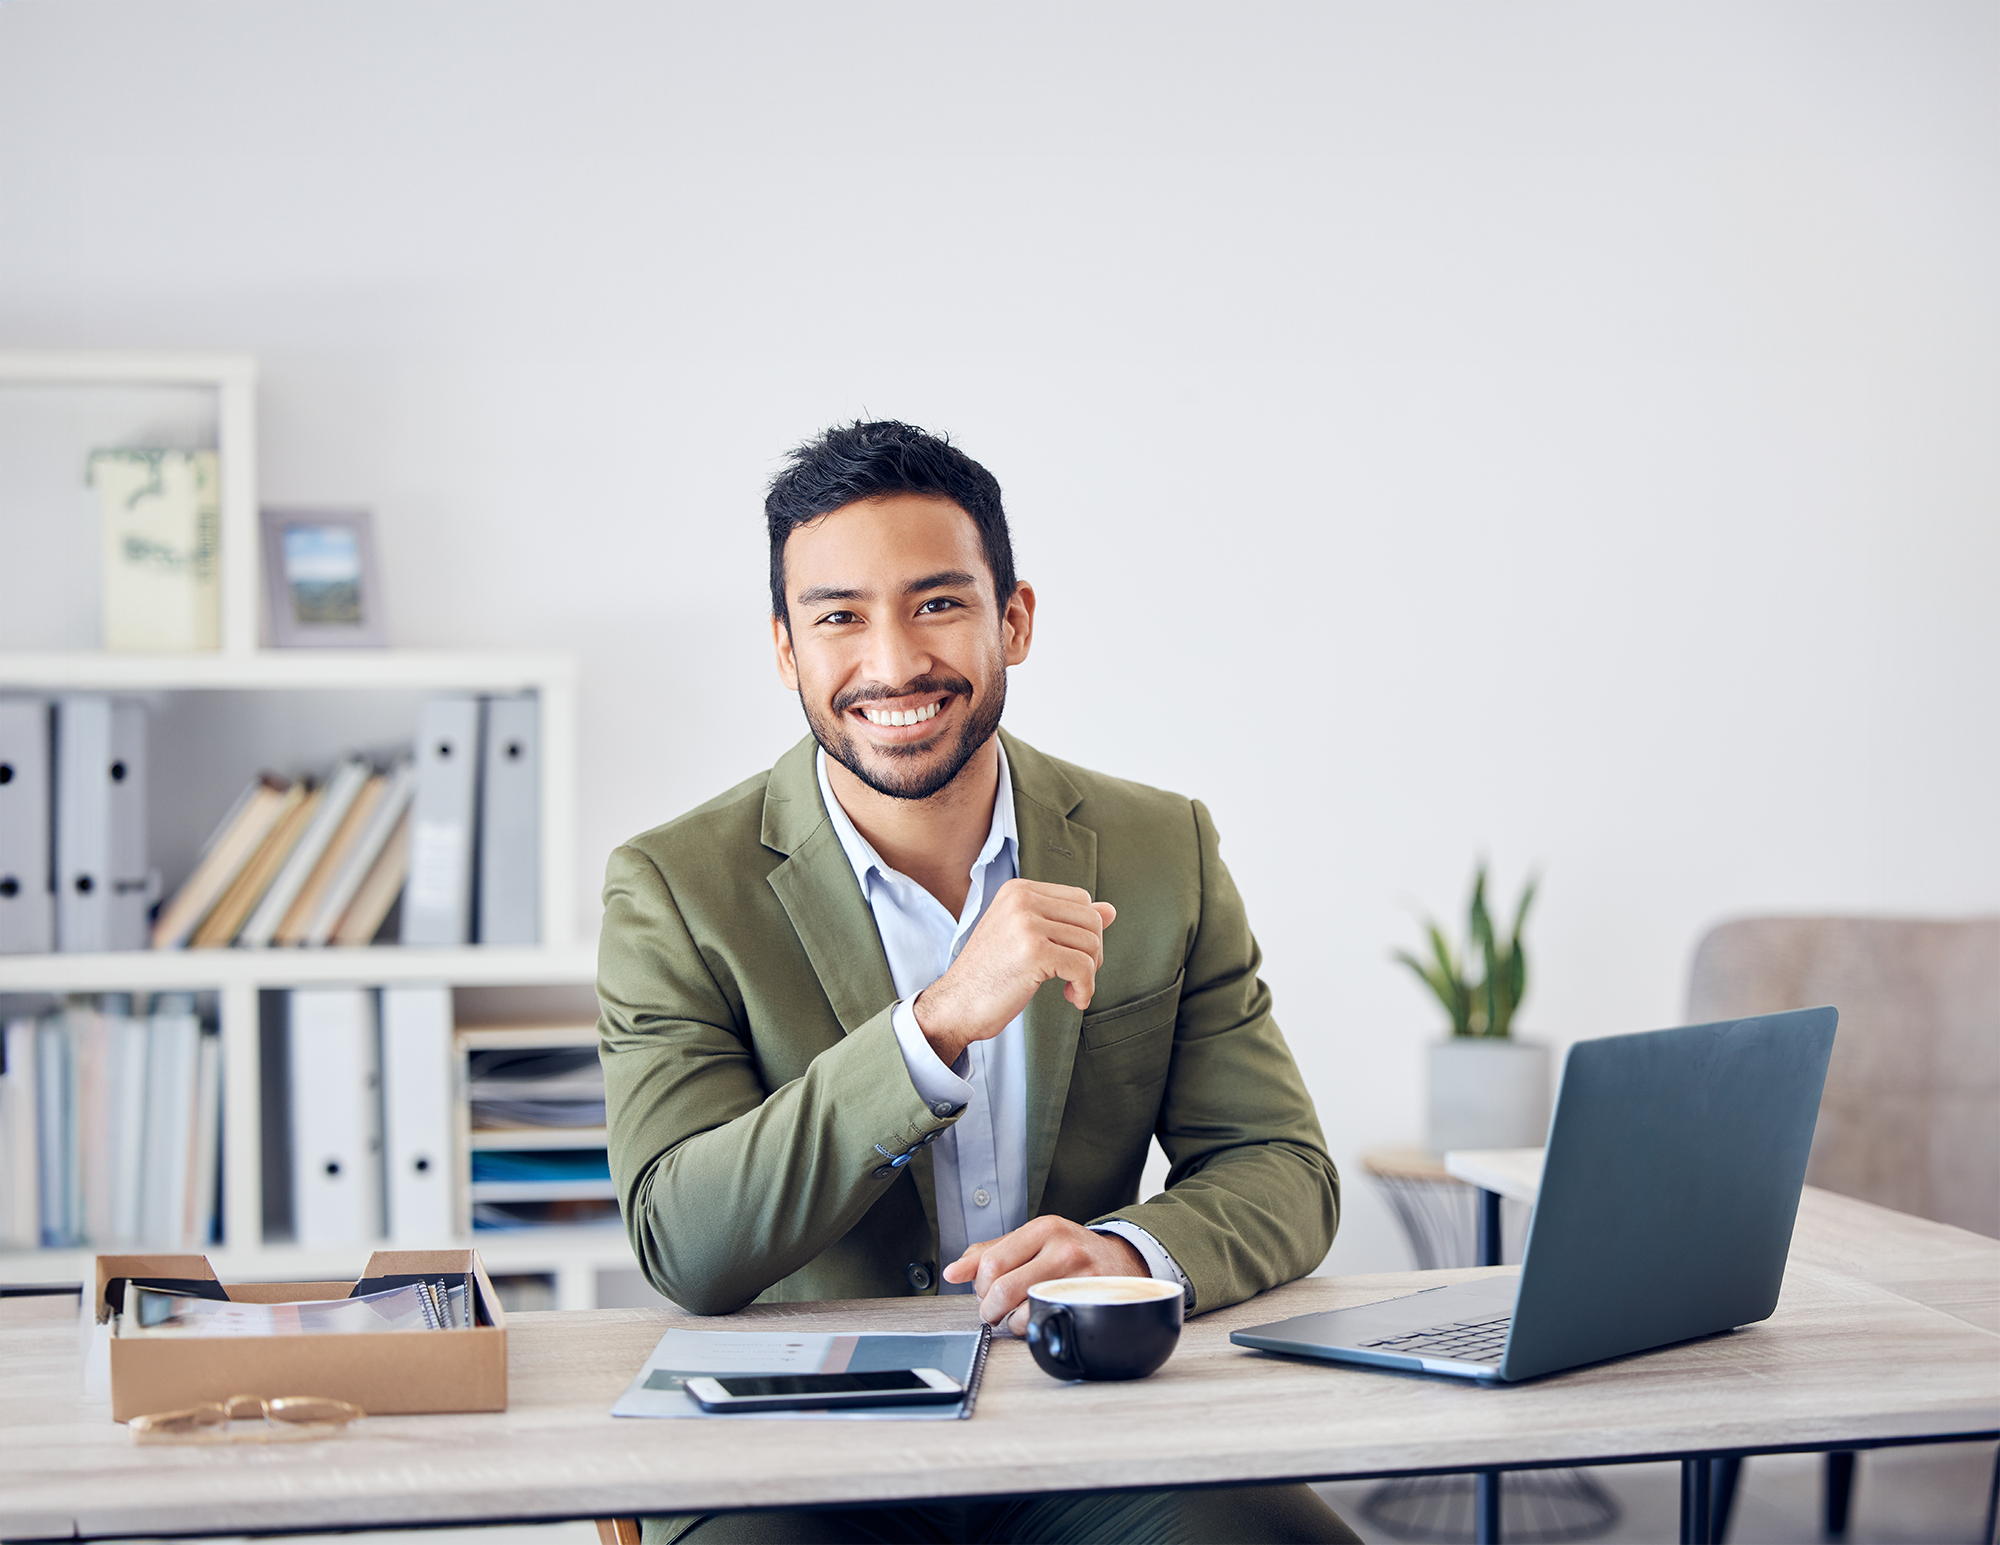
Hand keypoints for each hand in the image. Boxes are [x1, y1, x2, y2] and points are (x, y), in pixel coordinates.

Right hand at [913, 880, 1115, 1064]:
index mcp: (1018, 890)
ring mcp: (1026, 924)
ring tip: (1070, 988)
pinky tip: (1073, 999)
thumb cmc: (990, 975)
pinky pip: (1083, 967)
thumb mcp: (1026, 937)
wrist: (955, 1005)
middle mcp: (1022, 899)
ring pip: (1091, 943)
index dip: (1086, 931)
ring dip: (1088, 974)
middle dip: (1092, 953)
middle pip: (1091, 919)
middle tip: (1075, 977)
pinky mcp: (1034, 952)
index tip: (1071, 957)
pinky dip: (1086, 988)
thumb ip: (1065, 920)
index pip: (1081, 899)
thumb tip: (1110, 909)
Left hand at [940, 1215, 1147, 1335]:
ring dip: (1013, 1322)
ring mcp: (1080, 1277)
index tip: (985, 1292)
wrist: (1123, 1261)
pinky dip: (1036, 1328)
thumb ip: (990, 1253)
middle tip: (994, 1310)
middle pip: (1003, 1289)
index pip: (991, 1262)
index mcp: (1044, 1228)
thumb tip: (953, 1272)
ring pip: (1024, 1313)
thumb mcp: (1032, 1241)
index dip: (980, 1286)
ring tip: (1020, 1313)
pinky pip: (1049, 1324)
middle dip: (990, 1309)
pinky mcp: (1091, 1302)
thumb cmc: (1072, 1252)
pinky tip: (1040, 1317)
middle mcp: (1063, 1249)